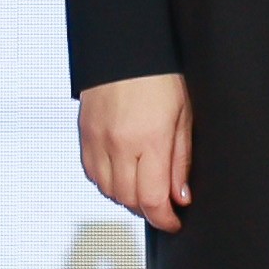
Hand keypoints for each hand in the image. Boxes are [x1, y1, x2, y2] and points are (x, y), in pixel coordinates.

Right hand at [77, 73, 193, 228]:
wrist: (126, 46)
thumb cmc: (159, 74)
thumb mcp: (183, 116)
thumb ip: (180, 160)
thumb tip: (180, 196)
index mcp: (150, 139)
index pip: (152, 199)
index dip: (164, 219)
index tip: (173, 222)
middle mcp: (119, 144)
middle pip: (129, 201)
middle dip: (148, 209)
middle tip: (163, 205)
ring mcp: (98, 140)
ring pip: (108, 191)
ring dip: (127, 197)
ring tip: (144, 187)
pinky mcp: (85, 134)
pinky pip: (92, 174)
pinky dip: (108, 182)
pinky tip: (122, 173)